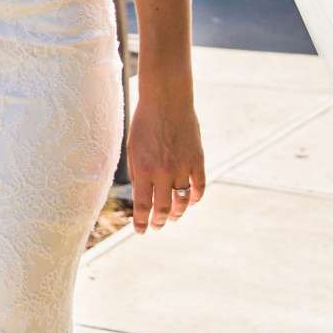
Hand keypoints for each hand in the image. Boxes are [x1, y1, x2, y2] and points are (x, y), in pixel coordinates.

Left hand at [126, 91, 206, 232]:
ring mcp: (182, 167)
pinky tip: (190, 202)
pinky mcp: (198, 161)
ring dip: (178, 212)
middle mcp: (163, 171)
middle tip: (158, 226)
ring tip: (173, 216)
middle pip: (163, 208)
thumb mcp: (133, 148)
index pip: (142, 206)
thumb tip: (141, 196)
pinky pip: (199, 187)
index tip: (140, 231)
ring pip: (183, 201)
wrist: (166, 101)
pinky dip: (195, 198)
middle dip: (159, 222)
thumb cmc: (144, 123)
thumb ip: (138, 173)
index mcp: (143, 169)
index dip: (142, 222)